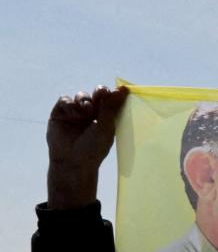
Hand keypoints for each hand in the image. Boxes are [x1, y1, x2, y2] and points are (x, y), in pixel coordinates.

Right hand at [46, 85, 128, 208]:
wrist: (73, 161)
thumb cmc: (93, 148)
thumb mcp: (105, 127)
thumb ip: (111, 108)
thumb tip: (124, 90)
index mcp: (106, 117)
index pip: (111, 100)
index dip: (114, 94)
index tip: (121, 90)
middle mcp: (91, 113)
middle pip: (96, 94)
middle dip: (100, 92)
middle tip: (101, 94)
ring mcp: (76, 112)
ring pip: (81, 95)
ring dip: (84, 100)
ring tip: (87, 110)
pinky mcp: (60, 113)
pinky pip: (65, 100)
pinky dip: (70, 104)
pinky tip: (74, 114)